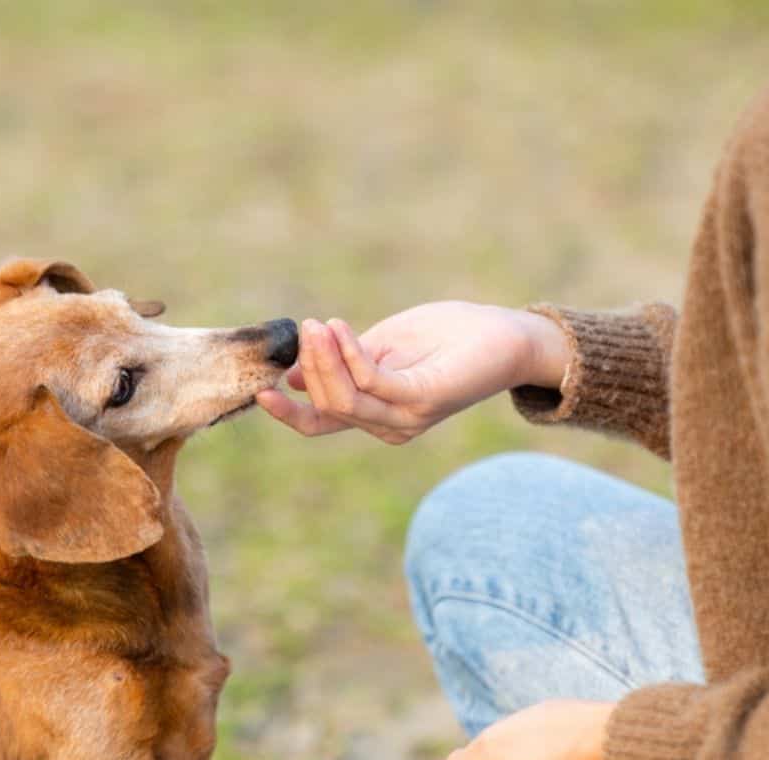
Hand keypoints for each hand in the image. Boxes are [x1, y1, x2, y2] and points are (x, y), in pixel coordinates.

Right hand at [256, 303, 571, 443]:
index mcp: (377, 415)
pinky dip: (349, 355)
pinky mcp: (425, 398)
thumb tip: (293, 376)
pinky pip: (372, 382)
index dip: (288, 414)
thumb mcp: (383, 347)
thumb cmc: (450, 336)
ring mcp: (408, 416)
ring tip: (319, 325)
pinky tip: (340, 329)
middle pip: (327, 408)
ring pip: (344, 400)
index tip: (261, 390)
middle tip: (305, 327)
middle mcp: (390, 425)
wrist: (507, 335)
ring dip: (324, 360)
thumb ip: (343, 363)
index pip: (321, 424)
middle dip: (309, 367)